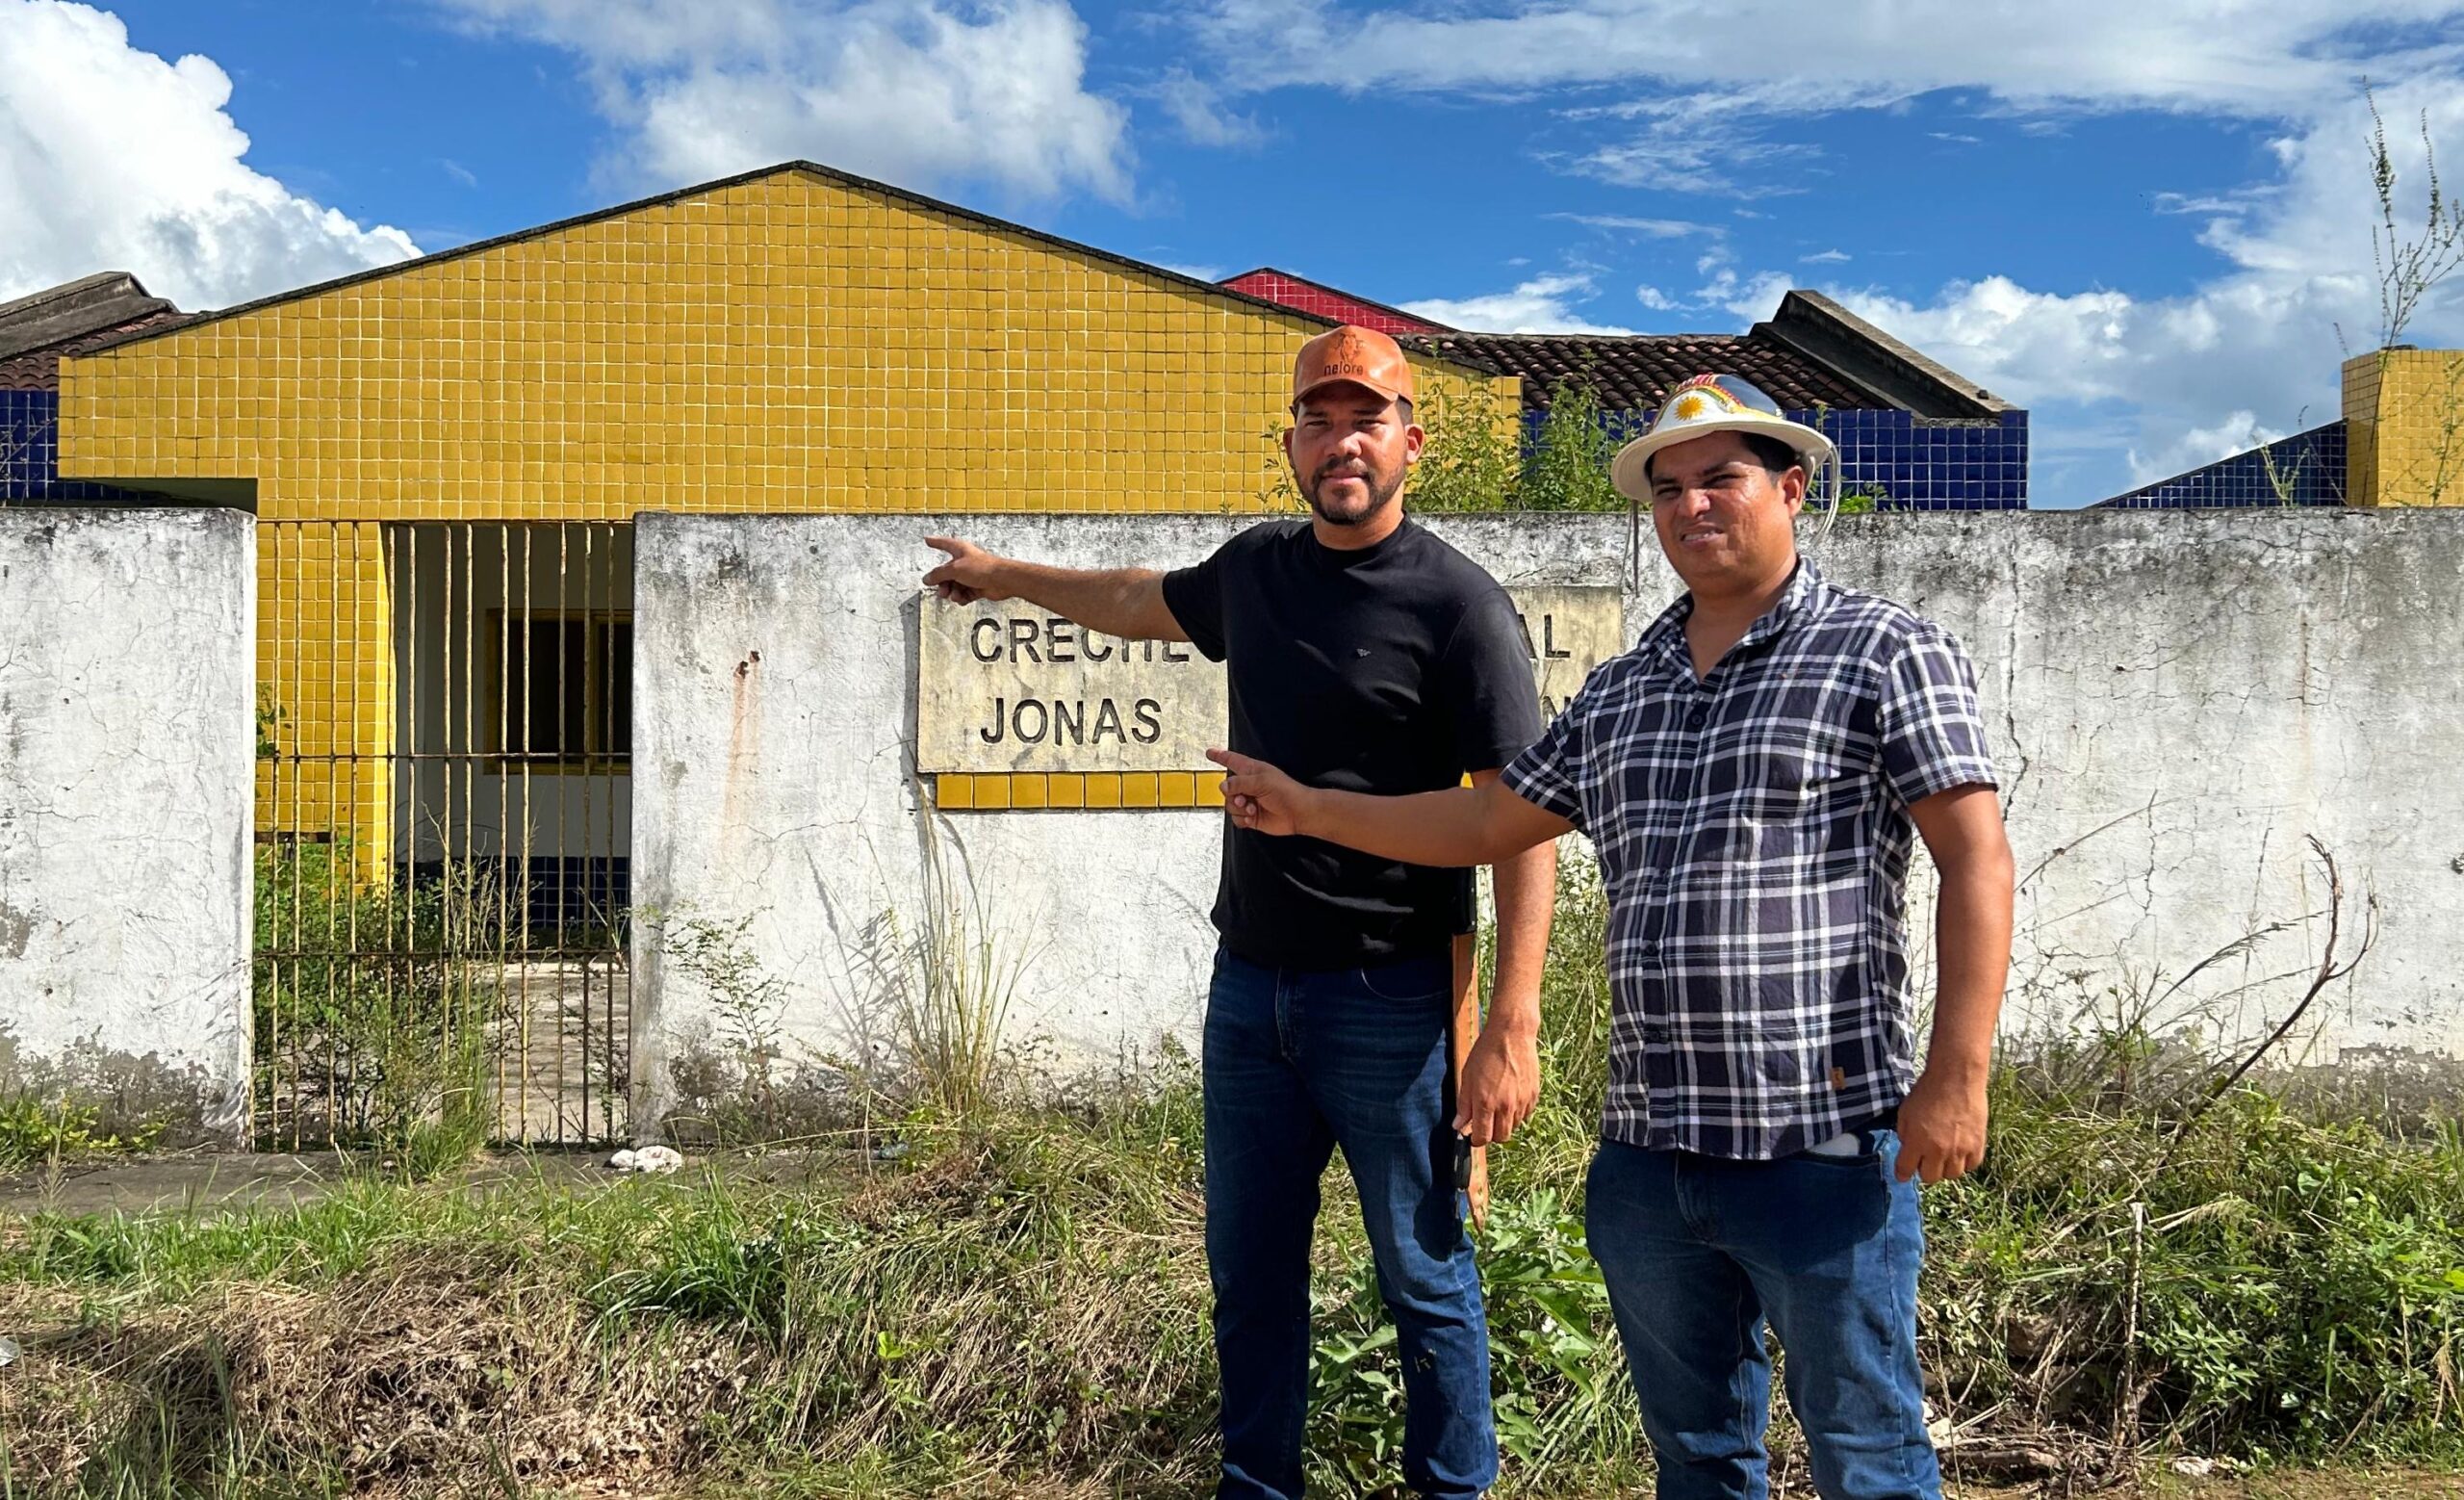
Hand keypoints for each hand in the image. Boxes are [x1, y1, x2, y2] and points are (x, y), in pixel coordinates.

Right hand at [923, 536, 1012, 603]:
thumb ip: (938, 574)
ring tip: (955, 596)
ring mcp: (971, 575)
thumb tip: (927, 578)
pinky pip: (964, 594)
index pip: (944, 543)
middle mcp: (965, 561)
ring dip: (953, 593)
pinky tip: (962, 599)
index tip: (927, 540)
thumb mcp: (954, 569)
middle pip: (946, 572)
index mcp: (960, 550)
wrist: (1002, 581)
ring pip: (954, 585)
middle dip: (942, 583)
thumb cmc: (983, 568)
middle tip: (942, 591)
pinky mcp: (977, 587)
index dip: (935, 542)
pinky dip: (962, 597)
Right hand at [1207, 748, 1312, 836]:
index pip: (1231, 760)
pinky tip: (1253, 817)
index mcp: (1252, 770)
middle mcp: (1249, 785)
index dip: (1220, 756)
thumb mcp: (1261, 781)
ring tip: (1253, 808)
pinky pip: (1236, 819)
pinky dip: (1243, 819)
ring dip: (1240, 808)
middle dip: (1232, 795)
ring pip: (1229, 805)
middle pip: (1226, 788)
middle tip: (1244, 798)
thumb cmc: (1286, 792)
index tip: (1210, 753)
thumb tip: (1223, 786)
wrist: (1298, 813)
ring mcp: (1249, 801)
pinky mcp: (1251, 816)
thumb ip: (1239, 783)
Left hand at [1455, 1026, 1539, 1146]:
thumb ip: (1464, 1104)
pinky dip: (1517, 1114)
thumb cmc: (1486, 1053)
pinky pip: (1525, 1115)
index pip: (1483, 1137)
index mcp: (1486, 1102)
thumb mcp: (1468, 1077)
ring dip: (1504, 1124)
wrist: (1512, 1035)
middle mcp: (1506, 1106)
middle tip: (1485, 1123)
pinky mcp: (1533, 1095)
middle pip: (1501, 1137)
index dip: (1476, 1140)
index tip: (1472, 1136)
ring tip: (1497, 1107)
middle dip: (1491, 1135)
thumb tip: (1458, 1125)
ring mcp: (1522, 1102)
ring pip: (1514, 1127)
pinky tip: (1510, 1099)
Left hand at [1894, 1069, 1987, 1183]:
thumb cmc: (1927, 1091)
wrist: (1956, 1078)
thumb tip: (1909, 1148)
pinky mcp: (1977, 1145)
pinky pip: (1971, 1166)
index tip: (1903, 1175)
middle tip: (1926, 1160)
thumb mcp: (1905, 1112)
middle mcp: (1937, 1151)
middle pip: (1930, 1178)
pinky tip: (1961, 1152)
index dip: (1903, 1174)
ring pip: (1952, 1175)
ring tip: (1944, 1155)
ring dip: (1945, 1168)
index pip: (1906, 1169)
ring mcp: (1959, 1150)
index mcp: (1916, 1142)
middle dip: (1925, 1170)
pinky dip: (1965, 1162)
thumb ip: (1905, 1134)